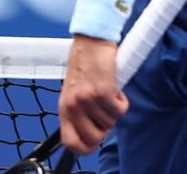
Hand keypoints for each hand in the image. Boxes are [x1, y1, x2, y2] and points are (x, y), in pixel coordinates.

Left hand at [58, 35, 127, 155]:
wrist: (91, 40)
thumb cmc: (84, 63)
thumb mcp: (73, 91)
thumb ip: (78, 112)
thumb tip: (92, 132)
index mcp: (64, 108)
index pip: (70, 142)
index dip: (85, 147)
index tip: (94, 142)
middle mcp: (74, 106)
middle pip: (94, 137)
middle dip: (105, 127)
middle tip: (106, 111)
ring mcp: (88, 100)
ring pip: (110, 122)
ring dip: (114, 109)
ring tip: (109, 92)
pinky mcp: (104, 91)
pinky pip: (120, 110)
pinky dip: (122, 101)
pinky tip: (115, 88)